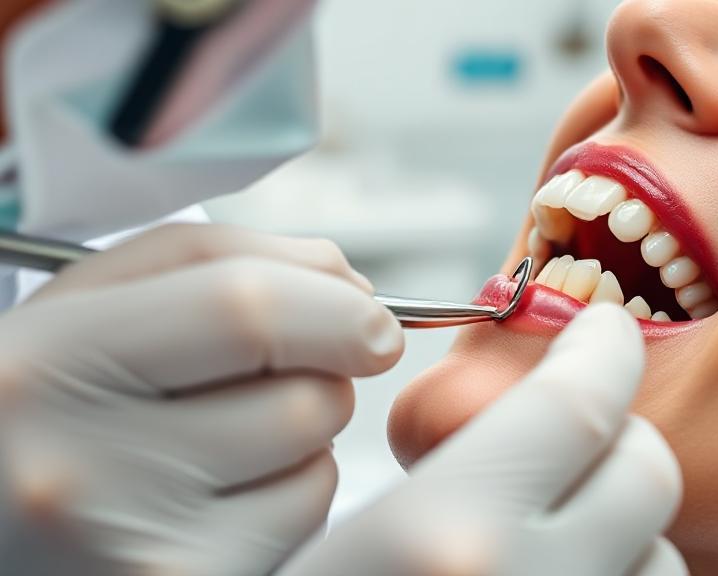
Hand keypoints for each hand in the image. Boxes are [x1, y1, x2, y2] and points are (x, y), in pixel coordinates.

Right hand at [0, 224, 404, 574]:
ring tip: (220, 438)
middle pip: (306, 397)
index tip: (374, 321)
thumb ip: (214, 259)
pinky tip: (220, 494)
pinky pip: (306, 523)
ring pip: (320, 466)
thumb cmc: (42, 404)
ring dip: (306, 436)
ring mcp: (137, 553)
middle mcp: (80, 471)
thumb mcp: (90, 302)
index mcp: (48, 366)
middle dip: (326, 375)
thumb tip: (350, 283)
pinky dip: (290, 495)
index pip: (247, 311)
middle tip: (274, 376)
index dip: (338, 307)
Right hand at [279, 305, 686, 575]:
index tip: (603, 330)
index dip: (601, 350)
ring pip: (659, 557)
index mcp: (443, 539)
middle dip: (619, 439)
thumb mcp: (337, 541)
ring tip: (547, 539)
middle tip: (574, 435)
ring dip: (622, 532)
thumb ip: (432, 474)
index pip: (578, 404)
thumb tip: (512, 408)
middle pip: (645, 472)